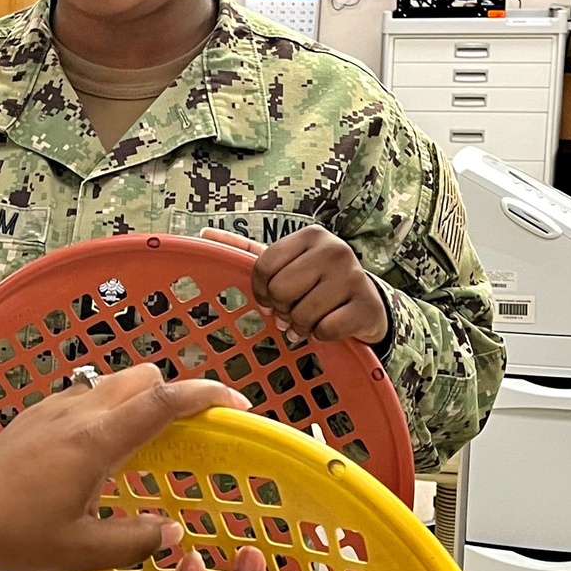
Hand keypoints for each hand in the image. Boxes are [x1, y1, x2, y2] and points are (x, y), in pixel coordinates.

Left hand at [0, 363, 248, 570]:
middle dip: (176, 394)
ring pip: (113, 382)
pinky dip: (109, 409)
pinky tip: (102, 450)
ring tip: (149, 443)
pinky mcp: (34, 416)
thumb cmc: (14, 535)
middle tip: (193, 430)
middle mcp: (78, 412)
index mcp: (97, 440)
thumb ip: (135, 540)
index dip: (206, 396)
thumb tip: (171, 532)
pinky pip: (85, 397)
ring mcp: (53, 409)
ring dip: (140, 399)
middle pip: (142, 377)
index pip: (164, 400)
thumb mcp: (82, 552)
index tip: (237, 405)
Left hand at [201, 225, 388, 345]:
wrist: (367, 304)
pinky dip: (322, 335)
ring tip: (312, 319)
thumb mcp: (286, 264)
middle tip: (294, 310)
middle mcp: (334, 250)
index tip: (272, 297)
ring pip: (302, 314)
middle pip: (281, 291)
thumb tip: (204, 235)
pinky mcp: (366, 305)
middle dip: (283, 309)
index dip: (262, 291)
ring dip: (302, 325)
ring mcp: (354, 276)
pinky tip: (331, 326)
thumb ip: (246, 250)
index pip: (263, 268)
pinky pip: (324, 330)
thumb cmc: (317, 283)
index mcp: (310, 236)